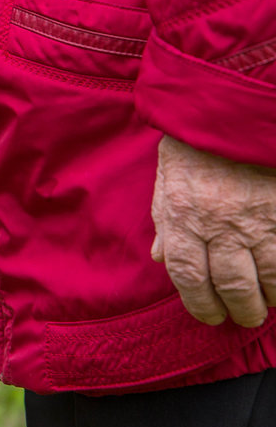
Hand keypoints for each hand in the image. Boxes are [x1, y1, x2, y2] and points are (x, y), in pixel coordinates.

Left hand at [151, 135, 275, 326]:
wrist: (230, 109)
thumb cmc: (194, 146)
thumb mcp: (167, 182)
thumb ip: (166, 223)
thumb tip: (161, 258)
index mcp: (183, 215)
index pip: (188, 276)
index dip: (200, 304)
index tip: (210, 316)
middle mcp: (219, 222)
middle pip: (231, 285)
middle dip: (239, 310)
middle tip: (244, 316)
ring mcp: (258, 218)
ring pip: (271, 278)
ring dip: (270, 299)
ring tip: (267, 303)